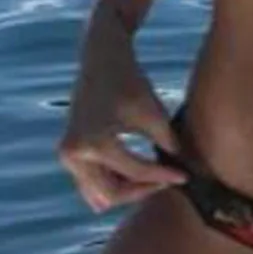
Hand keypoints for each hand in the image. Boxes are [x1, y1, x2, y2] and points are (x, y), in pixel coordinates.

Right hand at [58, 11, 186, 211]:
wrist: (101, 59)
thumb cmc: (130, 82)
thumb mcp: (153, 112)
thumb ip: (167, 144)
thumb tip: (181, 171)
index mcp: (94, 143)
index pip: (135, 172)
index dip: (164, 176)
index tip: (186, 176)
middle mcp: (74, 154)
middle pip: (111, 194)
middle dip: (142, 190)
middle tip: (168, 180)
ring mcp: (67, 155)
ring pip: (100, 193)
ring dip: (128, 190)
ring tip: (156, 177)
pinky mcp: (69, 153)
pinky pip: (92, 182)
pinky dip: (115, 181)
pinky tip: (140, 172)